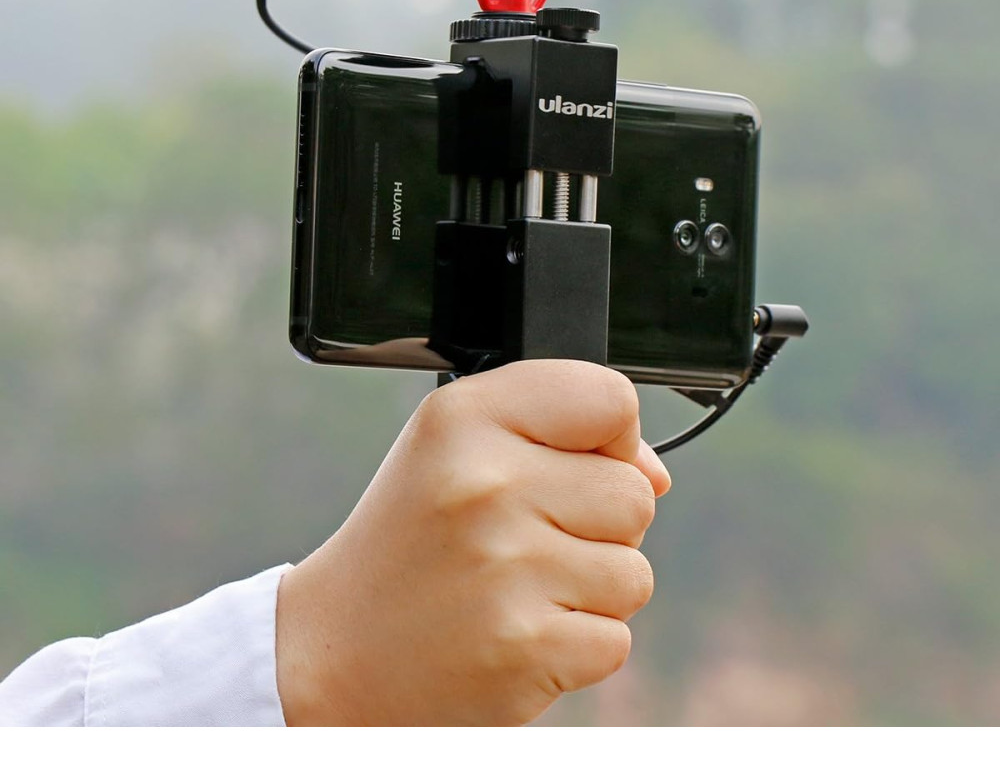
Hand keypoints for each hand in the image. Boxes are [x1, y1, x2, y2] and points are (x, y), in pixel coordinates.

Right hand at [275, 359, 670, 725]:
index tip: (570, 463)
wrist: (337, 651)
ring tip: (515, 587)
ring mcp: (506, 567)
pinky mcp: (525, 646)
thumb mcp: (456, 449)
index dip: (611, 437)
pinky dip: (575, 644)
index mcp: (465, 417)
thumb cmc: (412, 542)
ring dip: (588, 589)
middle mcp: (485, 482)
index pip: (610, 398)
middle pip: (633, 493)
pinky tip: (514, 631)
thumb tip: (654, 473)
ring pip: (634, 571)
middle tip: (521, 541)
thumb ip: (558, 431)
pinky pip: (616, 638)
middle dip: (596, 524)